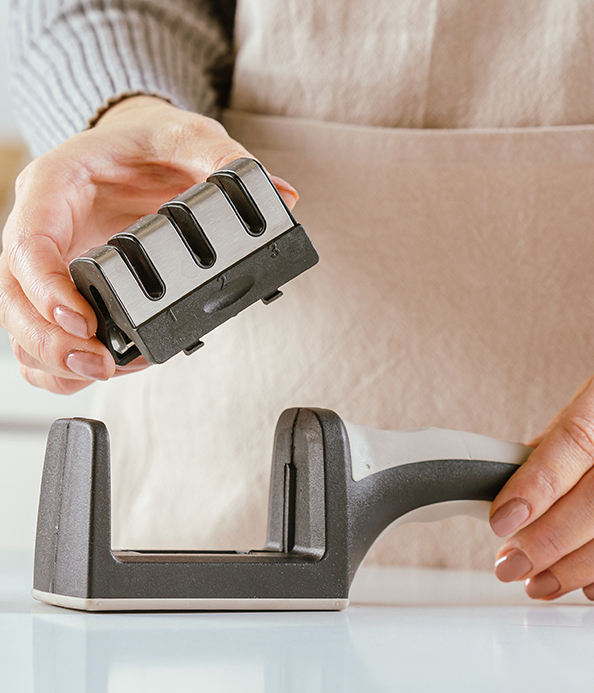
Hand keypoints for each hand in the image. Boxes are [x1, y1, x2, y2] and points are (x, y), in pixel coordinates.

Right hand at [0, 96, 297, 392]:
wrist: (141, 151)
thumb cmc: (150, 143)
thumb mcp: (188, 135)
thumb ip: (225, 159)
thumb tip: (282, 195)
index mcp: (57, 183)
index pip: (29, 240)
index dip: (46, 286)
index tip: (82, 319)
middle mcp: (45, 226)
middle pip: (16, 295)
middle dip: (51, 339)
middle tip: (101, 363)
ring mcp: (53, 261)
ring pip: (24, 323)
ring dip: (55, 358)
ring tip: (106, 371)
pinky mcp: (67, 287)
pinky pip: (45, 333)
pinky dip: (61, 361)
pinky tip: (99, 369)